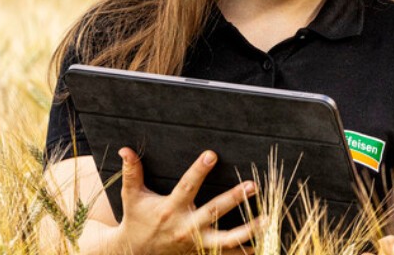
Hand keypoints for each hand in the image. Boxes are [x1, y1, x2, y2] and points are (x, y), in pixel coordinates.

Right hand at [115, 147, 257, 254]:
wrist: (134, 253)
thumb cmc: (136, 219)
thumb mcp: (132, 196)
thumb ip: (132, 173)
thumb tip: (125, 150)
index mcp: (170, 209)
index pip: (187, 186)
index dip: (199, 170)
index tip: (212, 154)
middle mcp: (185, 226)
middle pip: (213, 212)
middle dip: (233, 199)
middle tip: (252, 186)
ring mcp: (195, 242)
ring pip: (225, 239)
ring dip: (247, 230)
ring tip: (267, 220)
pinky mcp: (200, 252)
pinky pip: (224, 254)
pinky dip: (242, 252)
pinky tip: (261, 247)